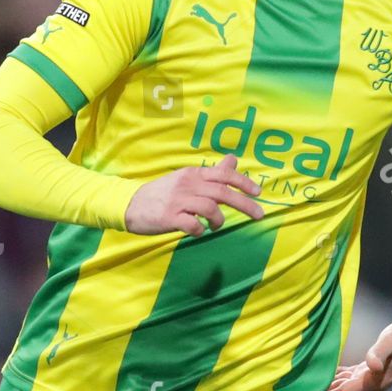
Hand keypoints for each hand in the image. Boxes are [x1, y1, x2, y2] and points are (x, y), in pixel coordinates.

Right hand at [124, 152, 264, 236]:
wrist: (132, 204)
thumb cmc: (164, 193)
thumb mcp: (188, 177)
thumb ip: (212, 172)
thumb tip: (234, 159)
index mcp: (194, 174)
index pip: (224, 174)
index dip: (244, 182)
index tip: (259, 193)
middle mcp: (188, 184)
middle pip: (223, 193)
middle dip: (245, 204)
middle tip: (259, 215)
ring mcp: (179, 201)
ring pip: (210, 209)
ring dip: (218, 221)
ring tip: (215, 226)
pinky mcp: (170, 217)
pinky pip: (193, 225)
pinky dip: (200, 230)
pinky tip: (198, 231)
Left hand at [309, 318, 391, 390]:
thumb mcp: (391, 341)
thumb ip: (380, 353)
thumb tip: (372, 365)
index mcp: (373, 382)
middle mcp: (372, 384)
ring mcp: (373, 377)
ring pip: (343, 386)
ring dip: (326, 387)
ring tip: (305, 388)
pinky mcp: (372, 369)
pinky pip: (349, 376)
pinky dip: (336, 377)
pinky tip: (324, 373)